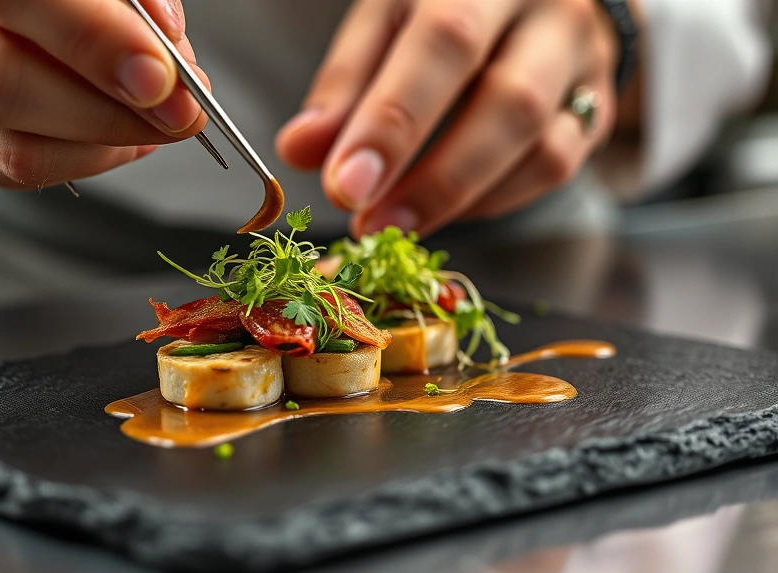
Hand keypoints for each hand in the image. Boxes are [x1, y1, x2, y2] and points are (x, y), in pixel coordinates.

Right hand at [0, 0, 208, 188]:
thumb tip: (168, 50)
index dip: (92, 42)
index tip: (163, 77)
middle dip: (104, 112)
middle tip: (178, 118)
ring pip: (3, 145)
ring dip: (99, 147)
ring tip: (154, 127)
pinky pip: (1, 172)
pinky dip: (75, 164)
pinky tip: (113, 139)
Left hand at [276, 0, 633, 236]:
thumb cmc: (443, 3)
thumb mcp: (384, 18)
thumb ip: (345, 82)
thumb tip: (300, 149)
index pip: (445, 42)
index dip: (394, 122)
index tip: (347, 185)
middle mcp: (550, 8)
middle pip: (510, 101)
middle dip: (433, 177)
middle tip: (370, 222)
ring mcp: (585, 58)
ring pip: (542, 145)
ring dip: (461, 199)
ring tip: (396, 224)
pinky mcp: (598, 105)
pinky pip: (558, 166)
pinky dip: (493, 199)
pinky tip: (445, 207)